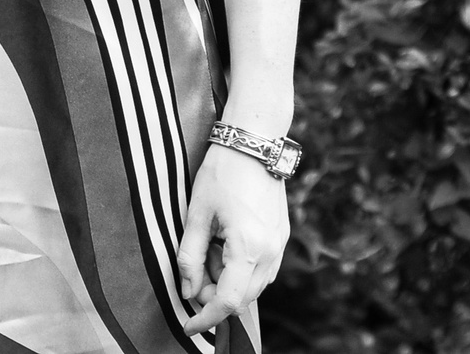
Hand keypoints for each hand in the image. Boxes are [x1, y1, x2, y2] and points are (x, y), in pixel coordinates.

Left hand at [177, 142, 288, 336]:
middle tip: (193, 269)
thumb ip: (189, 256)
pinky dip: (240, 269)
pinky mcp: (282, 239)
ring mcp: (281, 247)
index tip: (189, 327)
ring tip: (209, 248)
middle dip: (213, 295)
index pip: (227, 301)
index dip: (206, 318)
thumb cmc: (221, 174)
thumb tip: (187, 291)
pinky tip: (225, 243)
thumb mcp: (196, 214)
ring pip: (253, 286)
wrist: (253, 144)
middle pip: (242, 298)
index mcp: (249, 248)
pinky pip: (262, 270)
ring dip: (228, 281)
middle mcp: (271, 254)